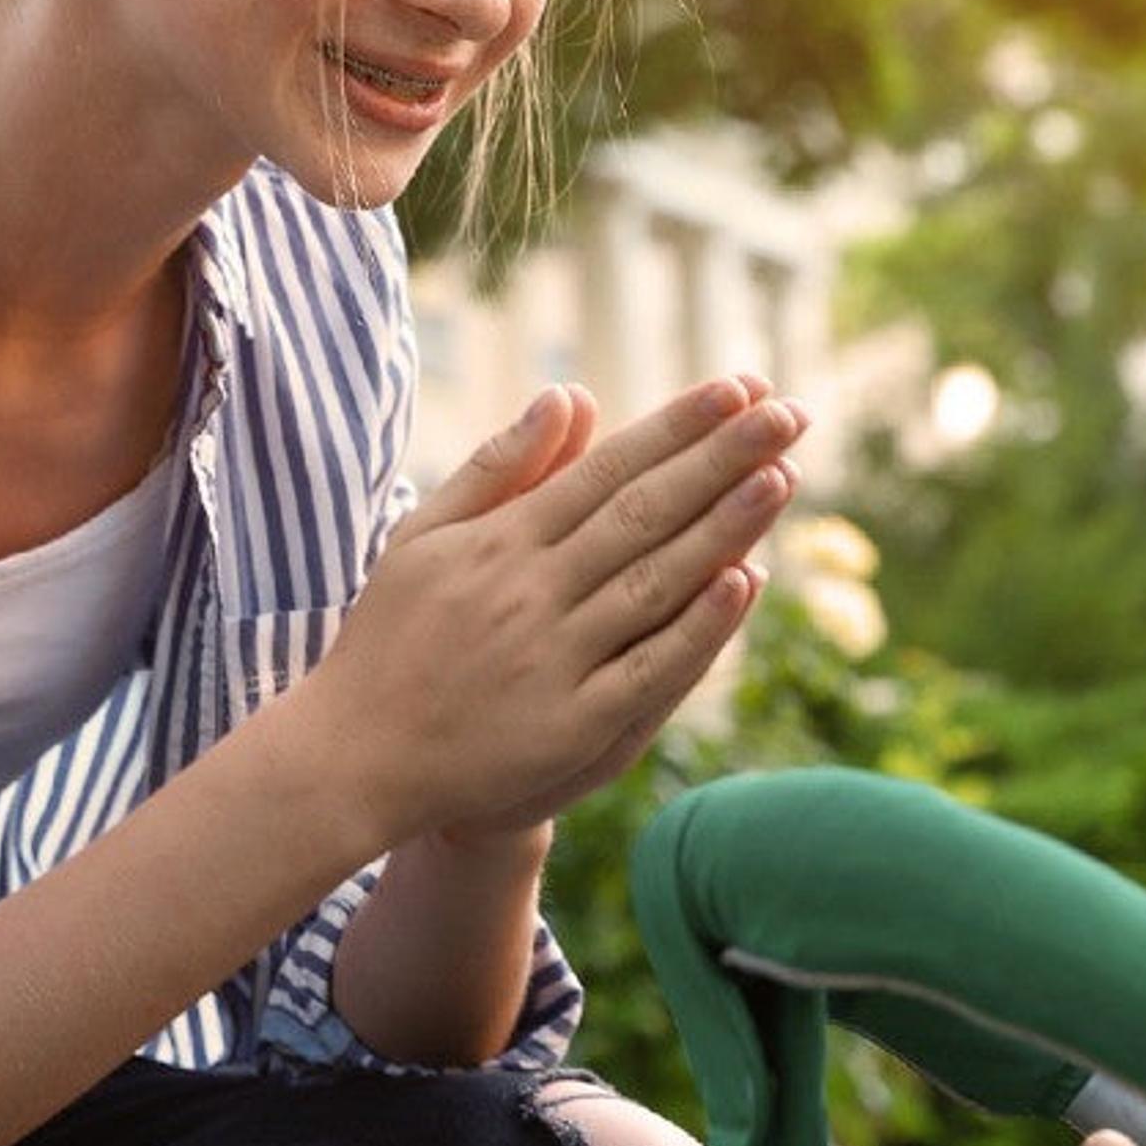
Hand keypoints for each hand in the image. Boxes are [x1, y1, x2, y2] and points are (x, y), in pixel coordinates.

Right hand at [307, 375, 808, 844]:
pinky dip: (696, 628)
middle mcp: (532, 591)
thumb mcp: (424, 534)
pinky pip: (647, 670)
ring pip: (654, 581)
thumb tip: (568, 395)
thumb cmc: (391, 637)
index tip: (737, 388)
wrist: (355, 757)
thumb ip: (498, 465)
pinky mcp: (571, 726)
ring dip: (724, 527)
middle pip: (644, 512)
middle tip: (790, 412)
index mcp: (500, 540)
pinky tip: (743, 583)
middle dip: (722, 458)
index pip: (608, 468)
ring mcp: (554, 659)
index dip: (678, 427)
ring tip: (783, 475)